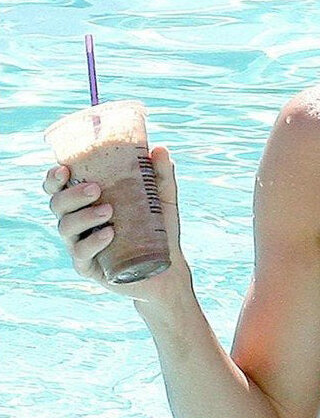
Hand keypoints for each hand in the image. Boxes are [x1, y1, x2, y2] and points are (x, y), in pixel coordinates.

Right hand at [45, 146, 190, 301]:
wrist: (167, 268)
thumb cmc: (159, 229)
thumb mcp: (162, 199)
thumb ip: (160, 175)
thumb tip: (160, 149)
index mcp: (87, 203)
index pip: (59, 188)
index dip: (53, 179)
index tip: (63, 169)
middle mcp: (78, 223)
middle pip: (58, 205)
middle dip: (71, 195)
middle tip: (95, 189)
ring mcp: (80, 245)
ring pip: (66, 228)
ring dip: (84, 217)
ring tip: (108, 211)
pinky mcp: (88, 267)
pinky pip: (81, 254)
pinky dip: (92, 242)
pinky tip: (108, 234)